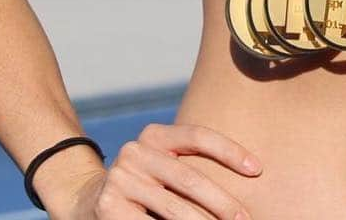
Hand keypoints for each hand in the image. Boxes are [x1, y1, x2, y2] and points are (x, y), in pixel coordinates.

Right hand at [69, 122, 261, 219]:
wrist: (88, 201)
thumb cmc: (145, 185)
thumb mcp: (163, 165)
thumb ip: (189, 166)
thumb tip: (247, 176)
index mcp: (154, 134)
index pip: (198, 136)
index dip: (230, 151)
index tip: (257, 169)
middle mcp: (135, 152)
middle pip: (189, 177)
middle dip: (222, 202)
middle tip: (245, 218)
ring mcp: (120, 180)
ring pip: (173, 209)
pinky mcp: (109, 208)